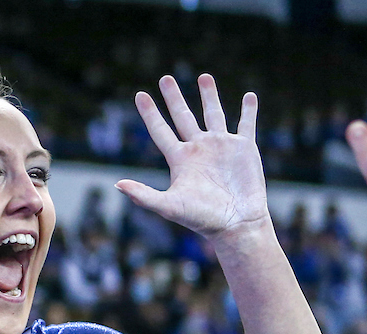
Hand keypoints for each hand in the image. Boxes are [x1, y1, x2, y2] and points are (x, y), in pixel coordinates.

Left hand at [117, 75, 270, 245]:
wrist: (236, 224)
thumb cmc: (202, 219)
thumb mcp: (169, 206)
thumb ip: (143, 195)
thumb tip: (117, 184)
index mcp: (180, 159)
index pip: (160, 130)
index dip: (150, 113)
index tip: (139, 94)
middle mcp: (199, 149)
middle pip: (183, 116)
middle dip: (174, 97)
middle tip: (165, 78)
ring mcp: (222, 147)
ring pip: (214, 114)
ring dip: (209, 95)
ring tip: (203, 76)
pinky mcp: (244, 149)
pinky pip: (246, 124)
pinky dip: (249, 110)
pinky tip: (249, 96)